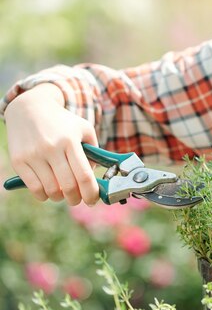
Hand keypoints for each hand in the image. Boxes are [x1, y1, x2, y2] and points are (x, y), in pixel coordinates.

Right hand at [4, 83, 99, 205]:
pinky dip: (43, 195)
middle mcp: (51, 148)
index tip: (93, 200)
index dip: (91, 192)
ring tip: (63, 194)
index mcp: (70, 141)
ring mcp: (34, 155)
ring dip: (59, 198)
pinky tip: (48, 191)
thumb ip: (94, 151)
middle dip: (76, 199)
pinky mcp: (19, 160)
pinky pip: (33, 188)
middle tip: (78, 200)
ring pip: (51, 189)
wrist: (29, 109)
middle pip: (68, 186)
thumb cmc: (63, 122)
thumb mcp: (84, 128)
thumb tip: (93, 176)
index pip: (84, 174)